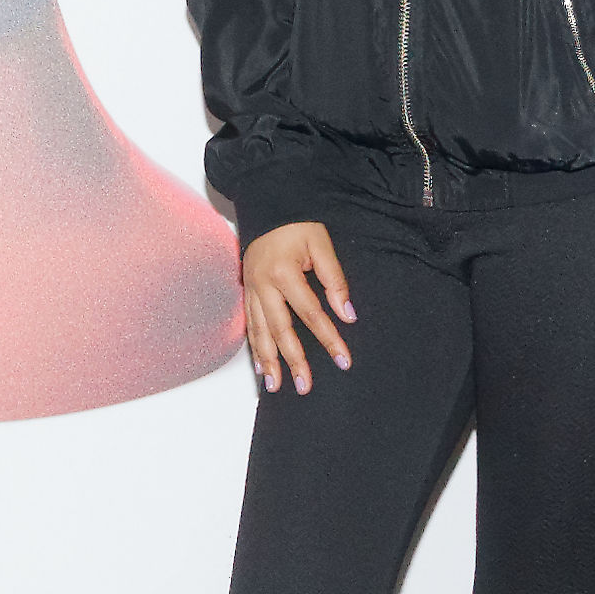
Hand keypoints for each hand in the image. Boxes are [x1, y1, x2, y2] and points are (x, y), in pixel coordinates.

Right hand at [241, 222, 354, 394]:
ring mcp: (251, 289)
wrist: (268, 207)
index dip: (328, 338)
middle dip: (293, 361)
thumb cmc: (297, 225)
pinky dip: (255, 348)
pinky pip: (249, 325)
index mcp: (283, 272)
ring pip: (259, 333)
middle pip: (280, 330)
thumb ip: (334, 280)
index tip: (343, 360)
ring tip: (277, 387)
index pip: (311, 313)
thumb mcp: (321, 245)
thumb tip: (348, 315)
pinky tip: (261, 367)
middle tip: (306, 386)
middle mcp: (262, 284)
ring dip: (268, 362)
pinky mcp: (246, 292)